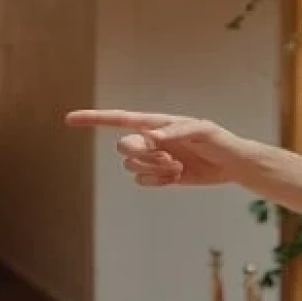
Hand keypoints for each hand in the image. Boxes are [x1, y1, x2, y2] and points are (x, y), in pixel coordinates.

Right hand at [64, 109, 248, 186]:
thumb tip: (151, 136)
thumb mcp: (203, 132)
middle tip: (168, 157)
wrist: (231, 164)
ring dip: (152, 169)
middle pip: (123, 147)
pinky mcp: (160, 175)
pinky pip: (142, 181)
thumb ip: (177, 131)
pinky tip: (177, 176)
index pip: (120, 119)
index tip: (70, 119)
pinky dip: (157, 181)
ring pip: (131, 166)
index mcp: (157, 123)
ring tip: (177, 166)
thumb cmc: (219, 141)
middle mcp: (151, 139)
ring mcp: (154, 158)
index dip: (94, 119)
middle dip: (141, 155)